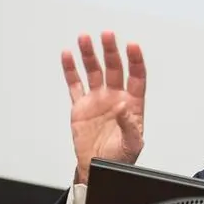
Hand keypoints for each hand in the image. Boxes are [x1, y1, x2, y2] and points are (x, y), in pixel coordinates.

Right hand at [63, 31, 145, 183]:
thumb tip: (124, 107)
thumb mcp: (131, 145)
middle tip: (106, 35)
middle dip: (110, 51)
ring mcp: (97, 99)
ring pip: (93, 71)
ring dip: (89, 55)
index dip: (135, 61)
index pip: (136, 77)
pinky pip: (74, 84)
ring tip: (84, 39)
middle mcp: (114, 97)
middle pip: (114, 68)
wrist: (96, 168)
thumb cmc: (119, 158)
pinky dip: (70, 70)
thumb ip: (129, 125)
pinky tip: (67, 55)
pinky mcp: (80, 105)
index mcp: (132, 104)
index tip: (132, 46)